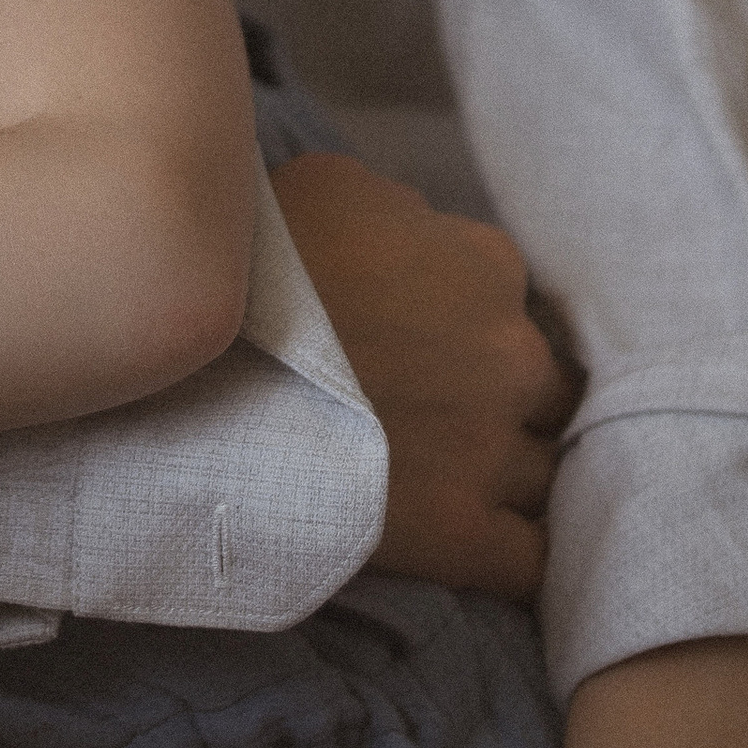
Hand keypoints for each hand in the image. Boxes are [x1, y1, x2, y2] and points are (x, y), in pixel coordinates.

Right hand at [272, 156, 576, 598]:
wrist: (201, 369)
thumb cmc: (258, 267)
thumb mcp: (331, 187)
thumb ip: (401, 213)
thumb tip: (415, 237)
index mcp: (486, 266)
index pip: (508, 297)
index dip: (466, 324)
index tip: (422, 343)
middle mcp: (511, 355)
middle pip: (542, 388)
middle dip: (498, 403)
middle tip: (433, 418)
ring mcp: (492, 449)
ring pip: (546, 471)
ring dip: (507, 479)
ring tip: (447, 487)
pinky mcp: (464, 535)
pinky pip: (531, 560)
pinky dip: (518, 558)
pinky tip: (483, 550)